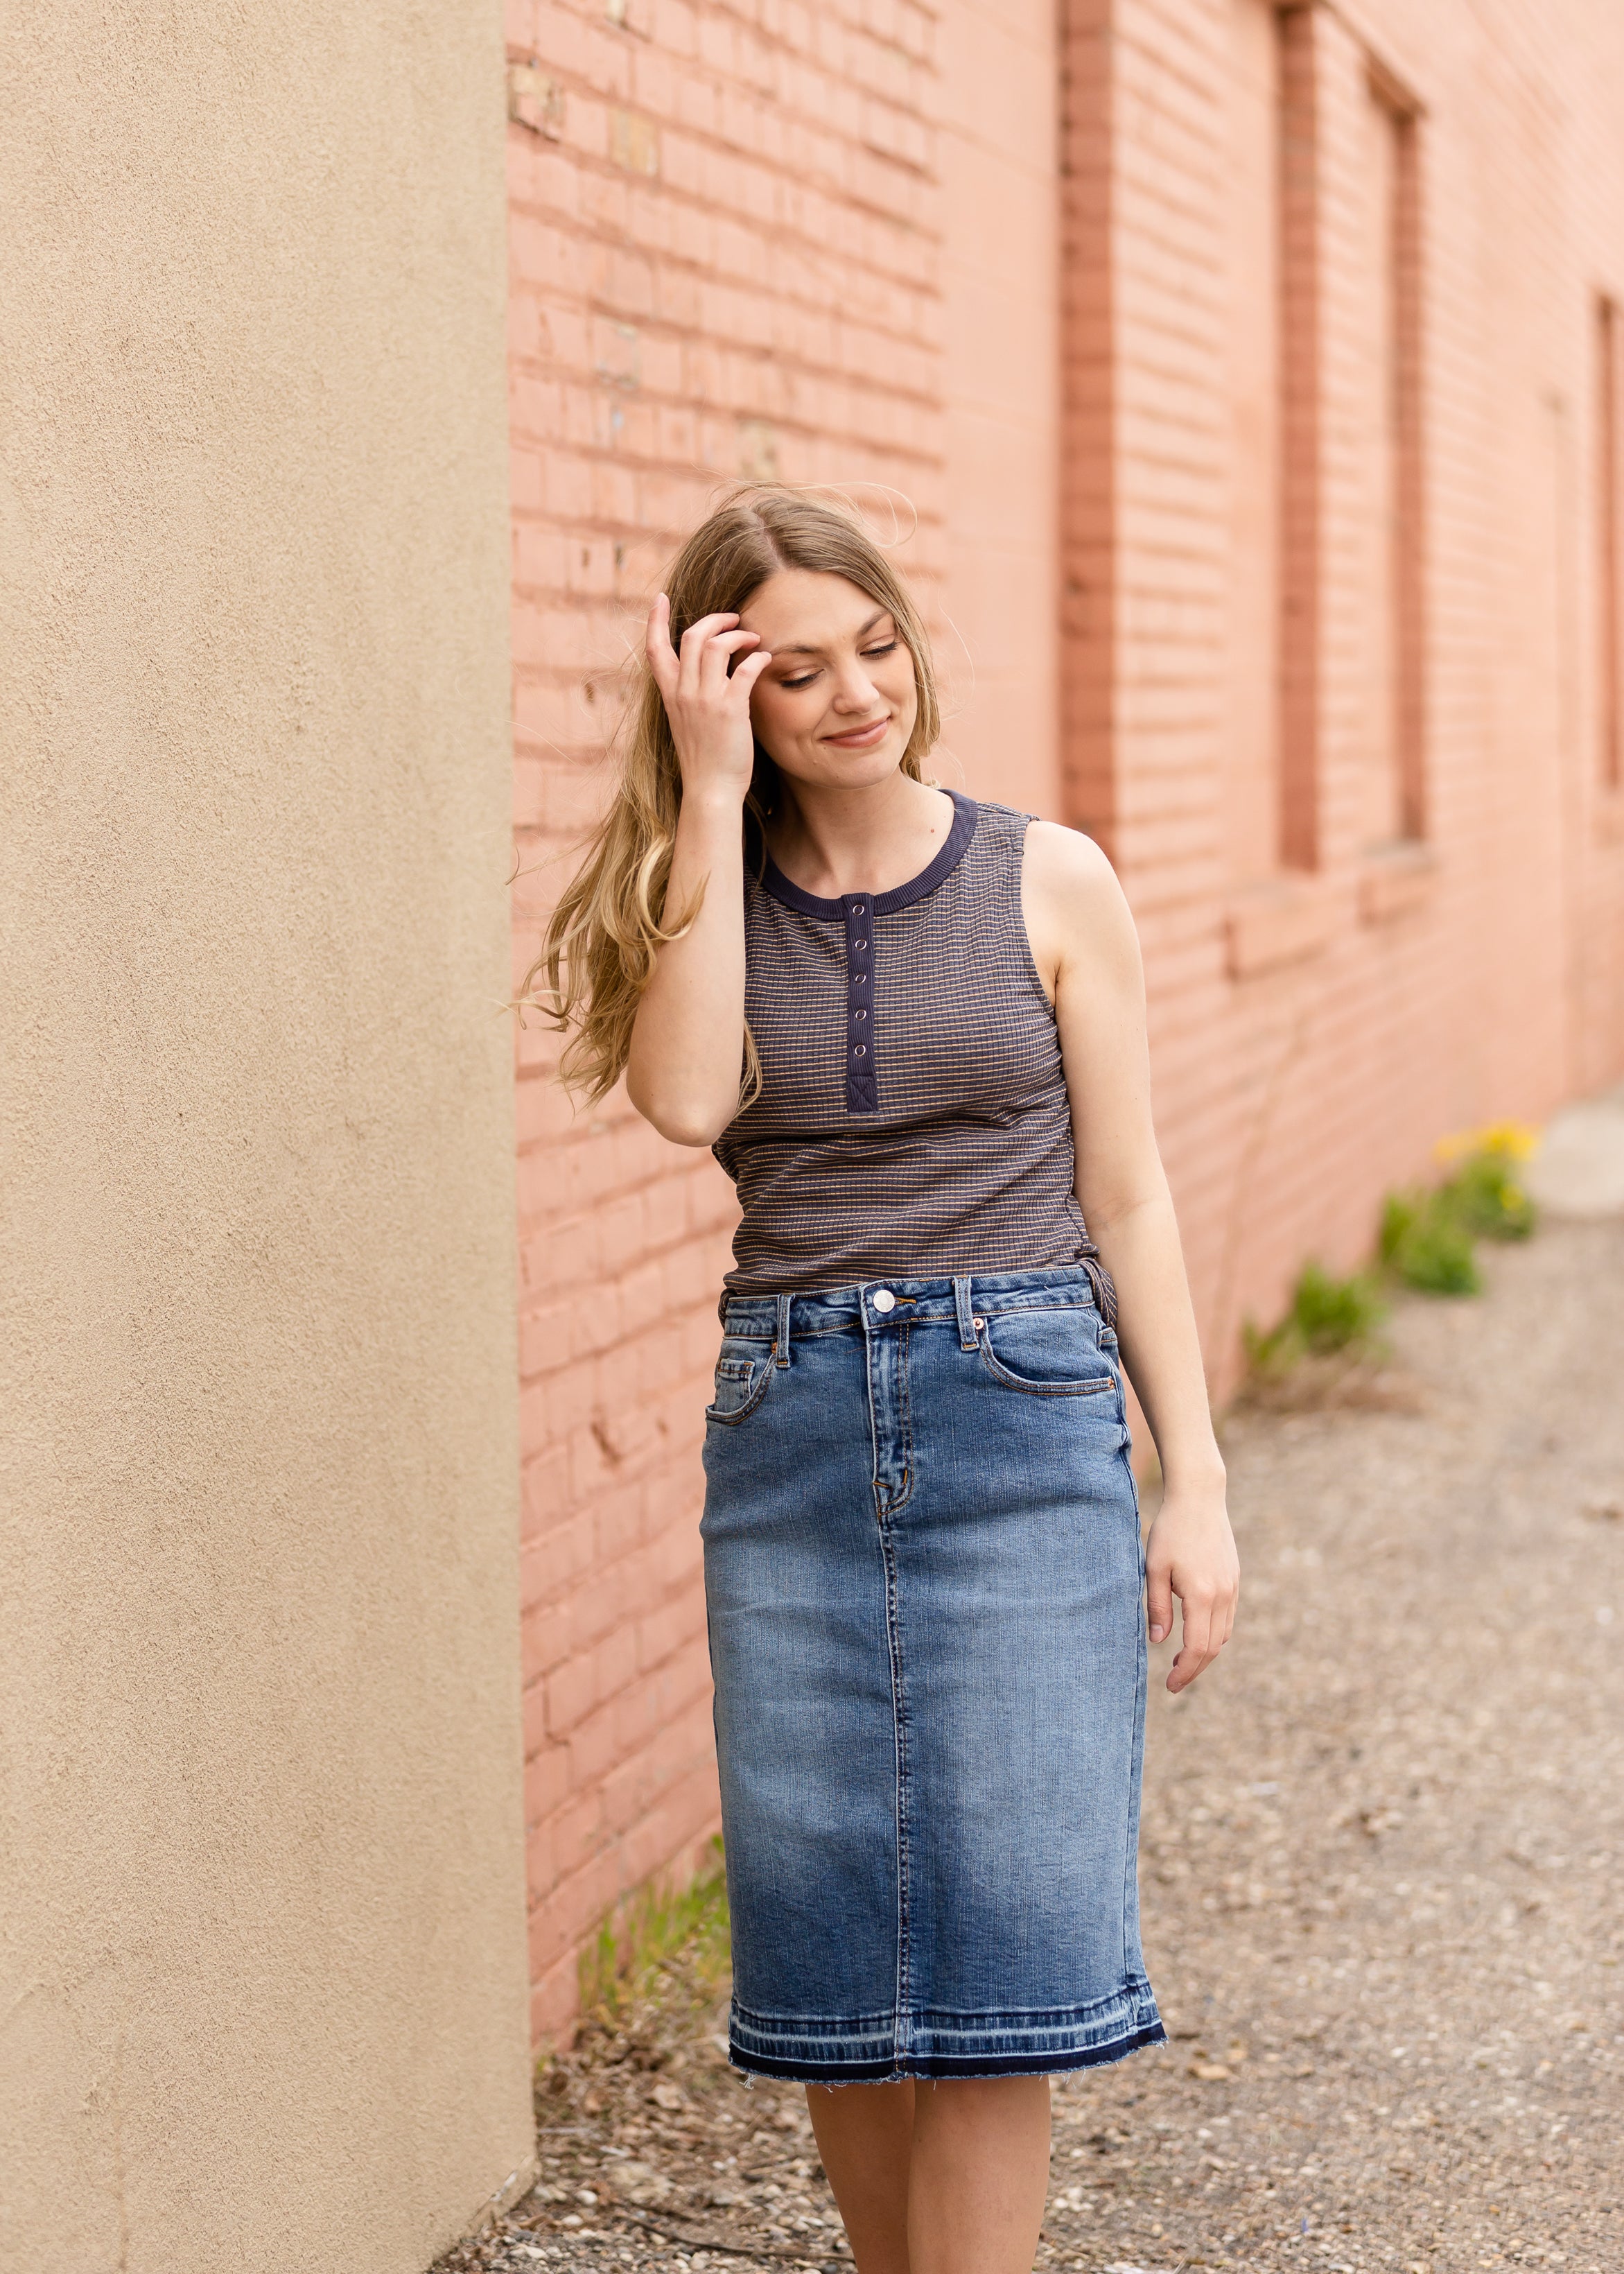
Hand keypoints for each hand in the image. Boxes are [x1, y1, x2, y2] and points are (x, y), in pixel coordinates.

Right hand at [645, 593, 773, 803]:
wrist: (710, 789)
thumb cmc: (703, 758)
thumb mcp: (685, 722)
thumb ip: (689, 695)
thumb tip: (707, 673)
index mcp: (670, 694)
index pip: (655, 649)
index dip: (656, 620)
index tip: (661, 598)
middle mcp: (684, 692)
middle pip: (691, 636)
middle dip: (715, 619)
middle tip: (735, 618)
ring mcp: (705, 700)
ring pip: (716, 646)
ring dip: (738, 635)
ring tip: (753, 639)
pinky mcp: (730, 710)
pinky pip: (743, 670)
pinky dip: (757, 658)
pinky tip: (765, 658)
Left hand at [1144, 1487, 1238, 1692]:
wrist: (1199, 1498)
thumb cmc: (1171, 1531)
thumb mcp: (1154, 1569)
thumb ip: (1157, 1607)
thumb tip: (1159, 1642)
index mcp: (1202, 1596)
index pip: (1198, 1648)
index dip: (1185, 1672)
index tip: (1171, 1686)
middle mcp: (1223, 1596)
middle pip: (1213, 1647)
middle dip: (1195, 1669)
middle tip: (1174, 1681)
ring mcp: (1232, 1587)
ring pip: (1223, 1634)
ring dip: (1206, 1652)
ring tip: (1182, 1659)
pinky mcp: (1234, 1579)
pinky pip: (1228, 1617)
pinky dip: (1214, 1633)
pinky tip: (1196, 1632)